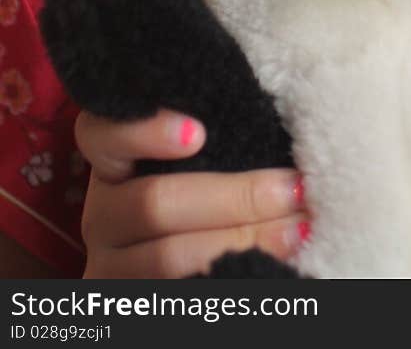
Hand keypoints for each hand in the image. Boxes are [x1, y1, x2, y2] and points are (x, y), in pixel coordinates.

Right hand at [75, 109, 310, 277]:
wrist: (195, 262)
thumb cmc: (210, 191)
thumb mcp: (205, 162)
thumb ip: (220, 140)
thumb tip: (282, 118)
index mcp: (113, 166)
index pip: (101, 135)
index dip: (143, 131)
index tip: (198, 134)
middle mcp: (102, 216)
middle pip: (154, 203)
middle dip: (234, 197)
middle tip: (292, 189)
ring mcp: (111, 267)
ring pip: (168, 258)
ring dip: (243, 240)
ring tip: (297, 228)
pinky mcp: (133, 304)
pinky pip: (177, 293)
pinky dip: (229, 276)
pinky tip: (272, 264)